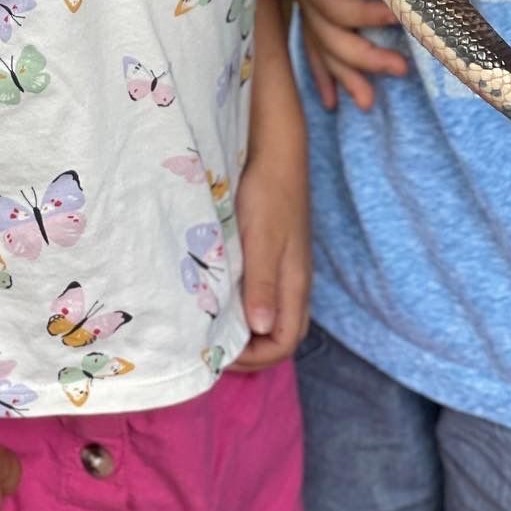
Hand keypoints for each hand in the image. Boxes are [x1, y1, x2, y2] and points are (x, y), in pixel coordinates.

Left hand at [232, 133, 310, 369]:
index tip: (220, 353)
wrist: (277, 152)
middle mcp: (295, 281)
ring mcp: (287, 267)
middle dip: (252, 351)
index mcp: (295, 284)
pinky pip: (266, 292)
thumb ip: (262, 284)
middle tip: (214, 346)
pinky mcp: (277, 252)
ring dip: (248, 329)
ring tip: (214, 326)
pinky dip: (246, 305)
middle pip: (282, 334)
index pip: (285, 342)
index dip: (256, 358)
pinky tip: (222, 294)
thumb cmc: (268, 193)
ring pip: (274, 314)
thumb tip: (261, 329)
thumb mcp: (261, 239)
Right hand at [266, 0, 406, 109]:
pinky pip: (308, 37)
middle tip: (400, 70)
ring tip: (371, 102)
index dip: (364, 16)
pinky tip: (332, 97)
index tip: (399, 16)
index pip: (331, 2)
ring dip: (344, 73)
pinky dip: (322, 69)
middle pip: (325, 32)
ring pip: (317, 42)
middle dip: (362, 57)